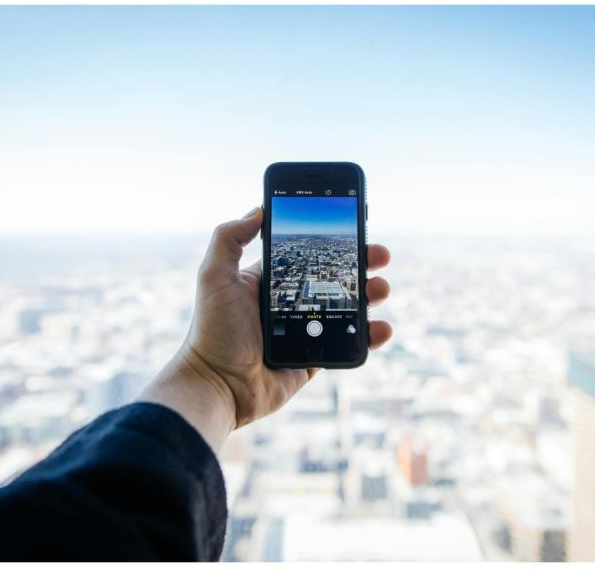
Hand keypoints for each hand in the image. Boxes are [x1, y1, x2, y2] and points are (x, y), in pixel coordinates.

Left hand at [139, 206, 391, 451]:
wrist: (218, 385)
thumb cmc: (213, 331)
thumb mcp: (214, 276)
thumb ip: (229, 238)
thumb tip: (259, 209)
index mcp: (269, 282)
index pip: (308, 256)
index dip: (332, 242)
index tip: (355, 226)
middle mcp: (289, 304)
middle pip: (335, 278)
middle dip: (361, 264)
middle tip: (380, 255)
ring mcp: (305, 331)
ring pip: (348, 308)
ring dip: (370, 295)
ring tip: (380, 288)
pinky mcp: (315, 359)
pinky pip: (349, 344)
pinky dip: (370, 336)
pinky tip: (381, 327)